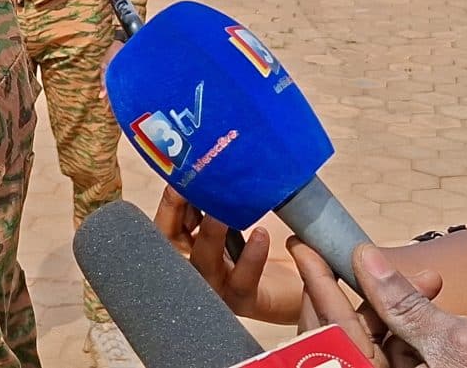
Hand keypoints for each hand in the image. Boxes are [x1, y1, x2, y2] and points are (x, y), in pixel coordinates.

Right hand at [151, 187, 301, 325]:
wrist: (300, 281)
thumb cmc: (265, 243)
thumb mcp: (238, 216)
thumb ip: (219, 200)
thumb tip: (215, 165)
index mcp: (191, 247)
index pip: (166, 226)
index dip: (168, 205)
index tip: (180, 179)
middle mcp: (197, 270)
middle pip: (172, 247)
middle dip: (177, 216)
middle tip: (191, 189)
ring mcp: (218, 289)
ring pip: (203, 265)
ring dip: (210, 236)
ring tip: (221, 214)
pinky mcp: (245, 302)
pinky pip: (242, 282)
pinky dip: (250, 258)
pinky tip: (260, 235)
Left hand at [297, 241, 466, 367]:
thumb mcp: (455, 339)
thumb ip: (405, 304)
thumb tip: (365, 258)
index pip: (333, 330)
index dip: (317, 284)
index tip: (302, 245)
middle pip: (338, 335)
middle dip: (348, 293)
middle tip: (353, 254)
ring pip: (365, 337)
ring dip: (385, 304)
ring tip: (420, 278)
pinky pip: (390, 345)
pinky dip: (403, 319)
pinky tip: (427, 292)